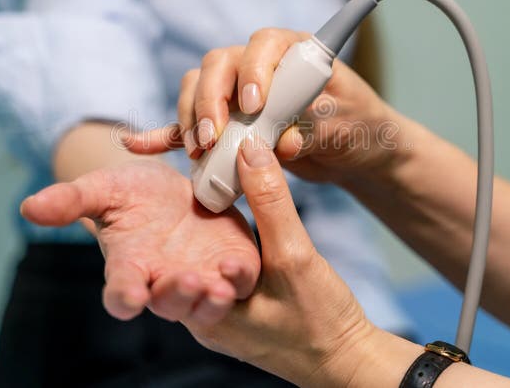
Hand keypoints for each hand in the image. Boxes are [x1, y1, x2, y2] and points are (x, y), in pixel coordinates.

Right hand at [20, 159, 259, 324]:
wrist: (175, 188)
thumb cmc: (133, 194)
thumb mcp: (102, 189)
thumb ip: (70, 200)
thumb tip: (29, 206)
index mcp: (130, 269)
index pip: (121, 294)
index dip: (124, 298)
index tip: (129, 296)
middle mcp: (164, 281)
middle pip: (168, 302)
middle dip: (176, 295)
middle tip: (185, 280)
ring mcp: (201, 278)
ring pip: (205, 302)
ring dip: (211, 299)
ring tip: (218, 286)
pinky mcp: (232, 266)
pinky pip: (238, 282)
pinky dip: (239, 279)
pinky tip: (237, 266)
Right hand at [127, 28, 420, 185]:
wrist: (354, 148)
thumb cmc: (358, 126)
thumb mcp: (347, 128)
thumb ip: (315, 131)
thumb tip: (280, 144)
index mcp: (295, 52)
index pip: (265, 44)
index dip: (253, 69)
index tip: (254, 105)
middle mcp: (261, 65)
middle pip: (220, 65)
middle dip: (210, 100)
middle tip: (213, 137)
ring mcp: (238, 91)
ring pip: (199, 89)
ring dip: (191, 118)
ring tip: (199, 151)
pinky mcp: (228, 122)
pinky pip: (191, 123)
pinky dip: (167, 134)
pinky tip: (140, 146)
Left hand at [181, 134, 379, 385]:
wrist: (346, 360)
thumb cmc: (320, 320)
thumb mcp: (295, 255)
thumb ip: (271, 203)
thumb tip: (250, 149)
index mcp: (205, 313)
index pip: (167, 268)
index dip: (163, 226)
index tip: (165, 182)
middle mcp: (203, 318)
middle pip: (176, 264)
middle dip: (178, 227)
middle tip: (176, 183)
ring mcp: (220, 316)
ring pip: (199, 264)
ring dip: (201, 233)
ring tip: (198, 190)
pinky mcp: (238, 310)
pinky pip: (218, 271)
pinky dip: (221, 244)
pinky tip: (225, 216)